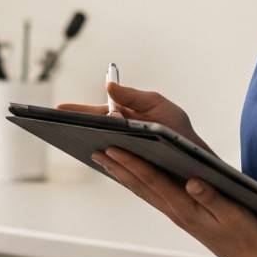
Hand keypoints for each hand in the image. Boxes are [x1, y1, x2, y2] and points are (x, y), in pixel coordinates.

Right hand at [58, 82, 212, 153]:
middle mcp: (120, 136)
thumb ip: (134, 96)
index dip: (77, 112)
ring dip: (85, 141)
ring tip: (73, 138)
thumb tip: (109, 85)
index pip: (96, 114)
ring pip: (99, 146)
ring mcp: (124, 154)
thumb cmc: (179, 132)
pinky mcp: (130, 171)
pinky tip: (98, 156)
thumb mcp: (158, 106)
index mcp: (124, 118)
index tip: (59, 109)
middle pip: (93, 129)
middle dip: (75, 125)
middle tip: (57, 124)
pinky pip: (112, 165)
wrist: (199, 161)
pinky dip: (103, 160)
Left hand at [92, 147, 256, 256]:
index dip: (133, 164)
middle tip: (96, 149)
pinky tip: (127, 174)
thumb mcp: (234, 214)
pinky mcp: (179, 214)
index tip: (114, 149)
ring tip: (103, 158)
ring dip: (121, 174)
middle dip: (118, 166)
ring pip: (141, 190)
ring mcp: (175, 213)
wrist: (249, 256)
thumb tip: (192, 182)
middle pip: (140, 184)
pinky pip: (151, 195)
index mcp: (186, 207)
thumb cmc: (245, 233)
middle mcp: (175, 210)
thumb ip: (213, 198)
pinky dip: (135, 182)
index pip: (153, 181)